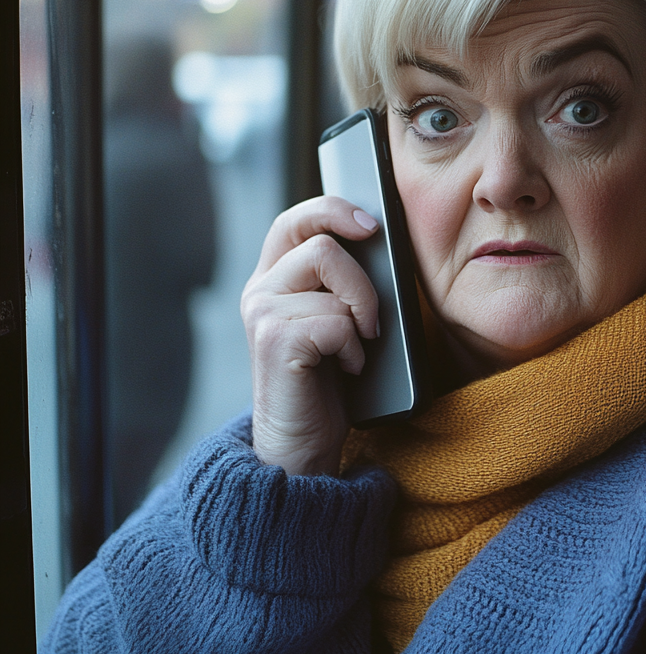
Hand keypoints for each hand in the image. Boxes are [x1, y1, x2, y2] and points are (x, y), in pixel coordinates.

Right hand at [241, 197, 379, 474]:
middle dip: (362, 280)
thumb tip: (377, 241)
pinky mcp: (274, 340)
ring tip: (358, 345)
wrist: (304, 442)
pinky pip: (335, 320)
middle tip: (372, 319)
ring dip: (361, 314)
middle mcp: (260, 290)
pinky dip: (354, 346)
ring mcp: (262, 314)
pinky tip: (347, 367)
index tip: (370, 223)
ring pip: (331, 277)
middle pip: (320, 244)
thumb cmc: (329, 379)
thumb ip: (342, 281)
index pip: (295, 220)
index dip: (332, 210)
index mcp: (274, 277)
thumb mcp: (337, 318)